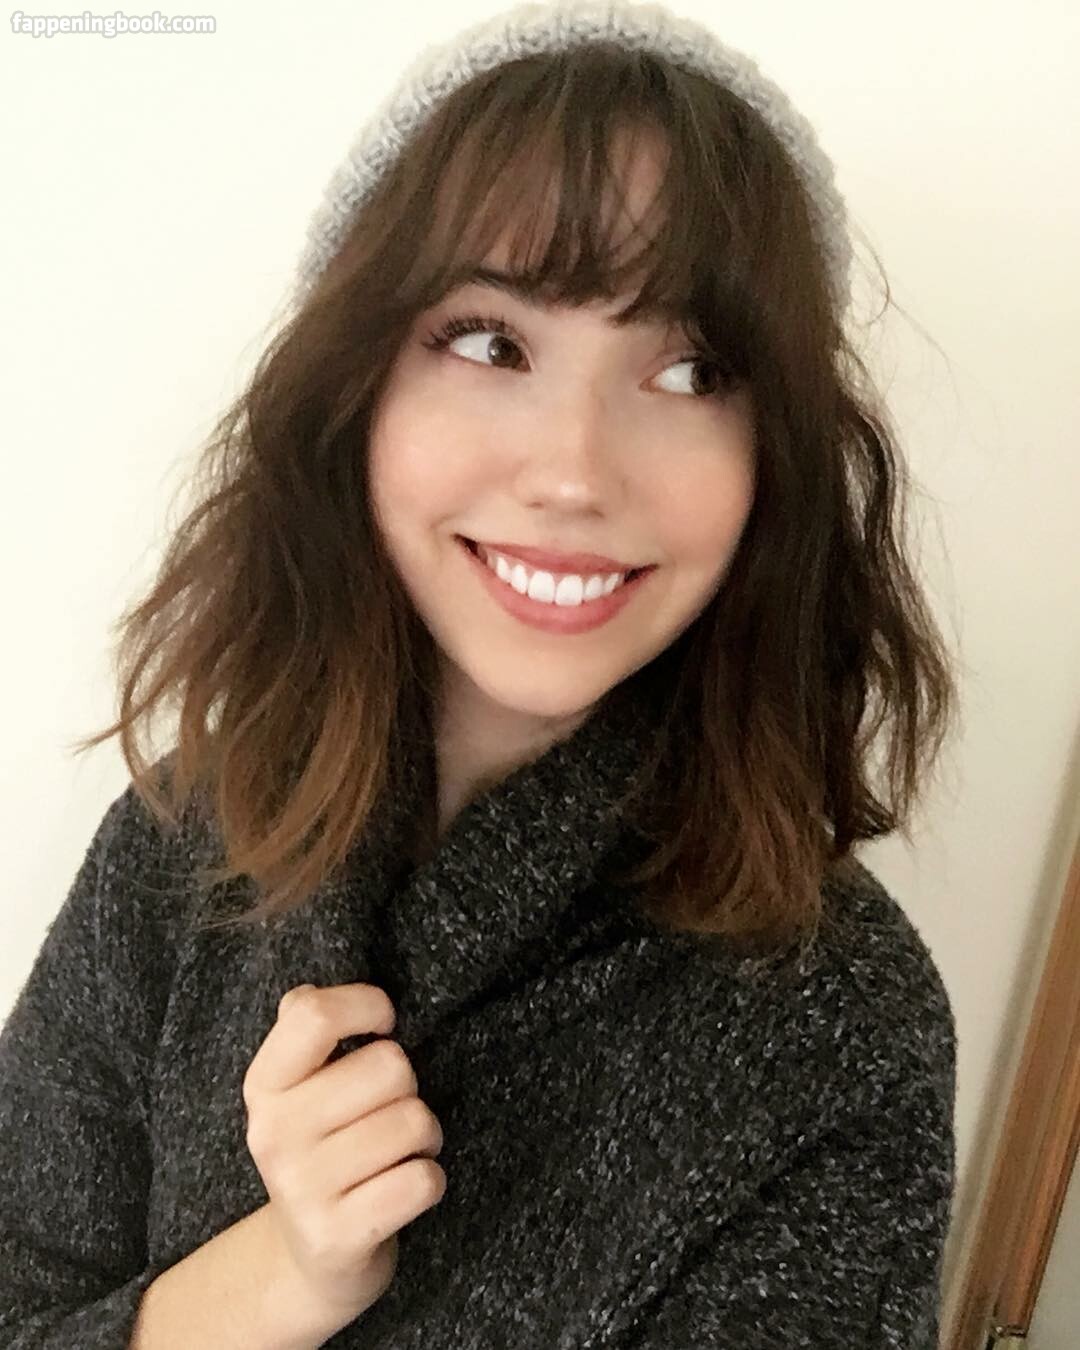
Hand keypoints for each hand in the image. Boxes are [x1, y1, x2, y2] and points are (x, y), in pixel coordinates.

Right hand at [242, 982, 446, 1330]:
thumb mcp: (299, 1090)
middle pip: (389, 1065)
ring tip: (397, 1153)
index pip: (314, 1015)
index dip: (367, 1005)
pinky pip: (423, 1180)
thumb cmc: (324, 1150)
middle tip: (389, 1113)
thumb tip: (309, 992)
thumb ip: (304, 1031)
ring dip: (424, 1136)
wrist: (311, 1260)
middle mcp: (275, 1134)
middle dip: (408, 1087)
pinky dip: (428, 1181)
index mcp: (264, 1085)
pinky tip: (401, 1189)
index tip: (384, 1023)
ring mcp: (302, 1189)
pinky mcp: (337, 1237)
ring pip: (414, 1121)